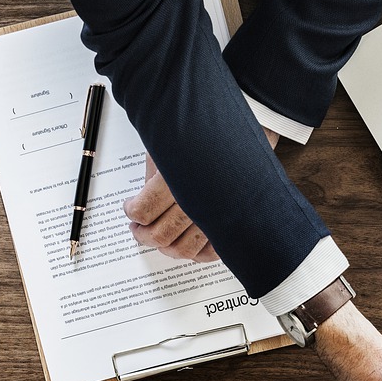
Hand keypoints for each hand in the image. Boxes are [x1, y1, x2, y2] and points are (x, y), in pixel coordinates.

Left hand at [124, 128, 279, 261]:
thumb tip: (142, 201)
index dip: (132, 212)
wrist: (252, 126)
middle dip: (144, 236)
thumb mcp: (170, 146)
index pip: (144, 211)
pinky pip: (211, 253)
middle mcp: (200, 202)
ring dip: (166, 248)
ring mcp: (218, 217)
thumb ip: (155, 177)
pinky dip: (195, 254)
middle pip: (162, 236)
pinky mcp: (232, 224)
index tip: (130, 208)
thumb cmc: (208, 132)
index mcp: (179, 179)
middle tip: (138, 229)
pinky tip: (186, 243)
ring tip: (159, 237)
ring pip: (184, 250)